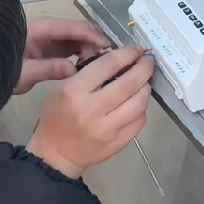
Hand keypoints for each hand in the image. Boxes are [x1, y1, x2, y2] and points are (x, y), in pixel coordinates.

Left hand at [15, 19, 109, 94]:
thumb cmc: (2, 70)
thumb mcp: (24, 73)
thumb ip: (48, 69)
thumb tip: (73, 69)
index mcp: (40, 30)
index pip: (70, 28)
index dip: (90, 35)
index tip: (107, 46)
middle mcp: (47, 30)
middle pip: (76, 29)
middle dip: (92, 40)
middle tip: (105, 58)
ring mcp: (48, 39)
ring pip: (76, 38)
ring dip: (89, 47)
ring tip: (98, 63)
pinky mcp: (49, 49)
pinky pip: (71, 47)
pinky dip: (82, 53)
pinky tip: (88, 64)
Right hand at [26, 46, 153, 178]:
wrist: (56, 154)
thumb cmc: (56, 117)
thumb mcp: (60, 88)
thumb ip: (86, 73)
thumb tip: (117, 60)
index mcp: (75, 92)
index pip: (108, 65)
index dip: (127, 54)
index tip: (135, 49)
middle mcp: (93, 109)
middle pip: (129, 83)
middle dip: (143, 68)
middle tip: (147, 61)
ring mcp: (107, 129)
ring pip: (139, 103)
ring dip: (145, 88)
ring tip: (144, 82)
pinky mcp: (118, 142)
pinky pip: (139, 122)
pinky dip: (142, 109)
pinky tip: (137, 103)